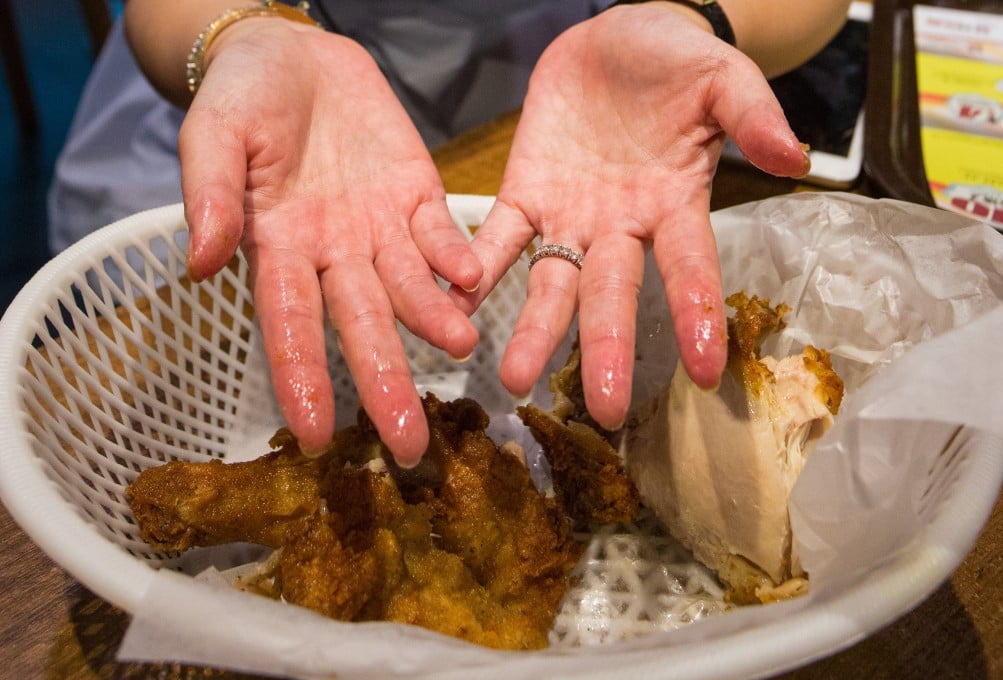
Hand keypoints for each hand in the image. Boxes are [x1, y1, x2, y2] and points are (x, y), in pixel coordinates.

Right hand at [180, 20, 481, 465]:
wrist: (294, 55)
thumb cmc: (241, 99)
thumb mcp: (212, 136)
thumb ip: (210, 195)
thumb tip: (201, 264)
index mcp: (278, 249)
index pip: (290, 325)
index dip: (302, 379)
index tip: (315, 437)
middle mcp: (335, 254)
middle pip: (362, 326)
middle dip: (385, 381)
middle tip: (410, 445)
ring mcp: (380, 229)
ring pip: (410, 287)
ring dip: (433, 318)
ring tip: (458, 345)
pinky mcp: (418, 196)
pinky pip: (440, 233)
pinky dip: (456, 255)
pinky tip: (472, 280)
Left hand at [451, 5, 809, 429]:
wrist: (616, 40)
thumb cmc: (676, 64)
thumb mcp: (721, 78)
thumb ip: (751, 114)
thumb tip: (793, 156)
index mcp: (674, 204)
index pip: (690, 268)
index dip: (698, 316)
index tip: (707, 373)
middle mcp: (620, 228)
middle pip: (613, 295)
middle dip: (606, 348)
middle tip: (604, 407)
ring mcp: (570, 217)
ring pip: (550, 284)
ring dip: (533, 329)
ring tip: (514, 378)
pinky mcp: (525, 194)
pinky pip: (498, 237)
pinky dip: (477, 266)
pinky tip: (456, 302)